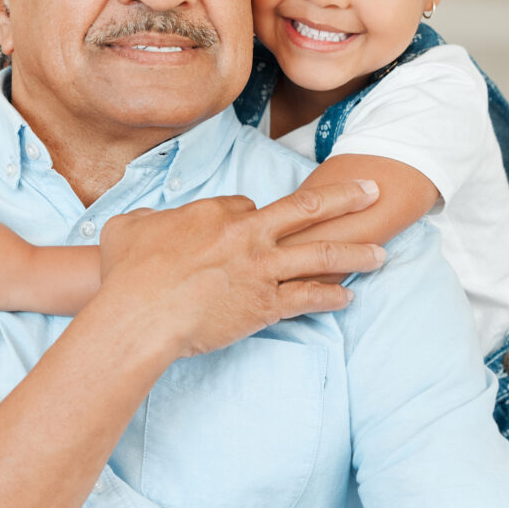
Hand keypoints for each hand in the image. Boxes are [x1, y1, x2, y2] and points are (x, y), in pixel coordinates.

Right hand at [97, 179, 385, 359]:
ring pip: (321, 255)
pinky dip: (330, 297)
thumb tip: (147, 221)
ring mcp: (261, 270)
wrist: (140, 314)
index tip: (257, 227)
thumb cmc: (129, 273)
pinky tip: (347, 298)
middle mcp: (249, 235)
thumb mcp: (127, 228)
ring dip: (355, 254)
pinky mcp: (264, 305)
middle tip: (372, 193)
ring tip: (381, 254)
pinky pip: (307, 298)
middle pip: (307, 210)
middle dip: (345, 199)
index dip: (256, 216)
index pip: (248, 205)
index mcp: (218, 213)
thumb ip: (146, 220)